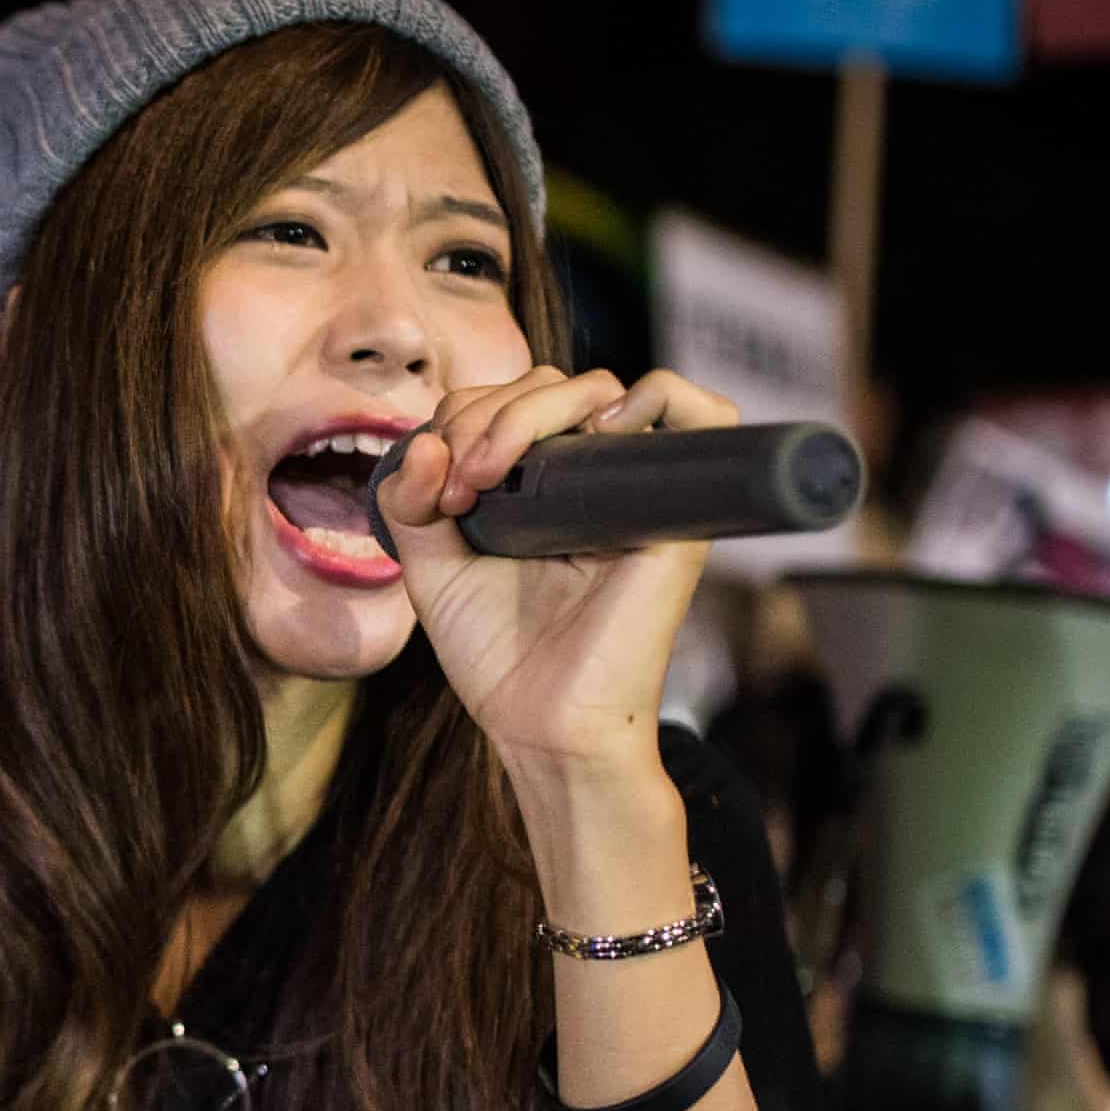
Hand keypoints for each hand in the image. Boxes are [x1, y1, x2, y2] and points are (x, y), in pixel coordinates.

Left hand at [380, 366, 732, 774]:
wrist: (543, 725)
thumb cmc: (499, 656)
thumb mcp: (433, 568)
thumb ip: (409, 504)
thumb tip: (427, 439)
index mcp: (538, 481)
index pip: (506, 397)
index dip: (460, 421)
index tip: (434, 494)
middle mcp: (592, 474)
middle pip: (547, 385)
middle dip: (483, 418)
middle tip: (458, 489)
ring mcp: (637, 486)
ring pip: (599, 389)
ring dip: (528, 413)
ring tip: (488, 473)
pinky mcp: (678, 511)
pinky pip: (700, 411)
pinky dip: (653, 395)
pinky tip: (594, 435)